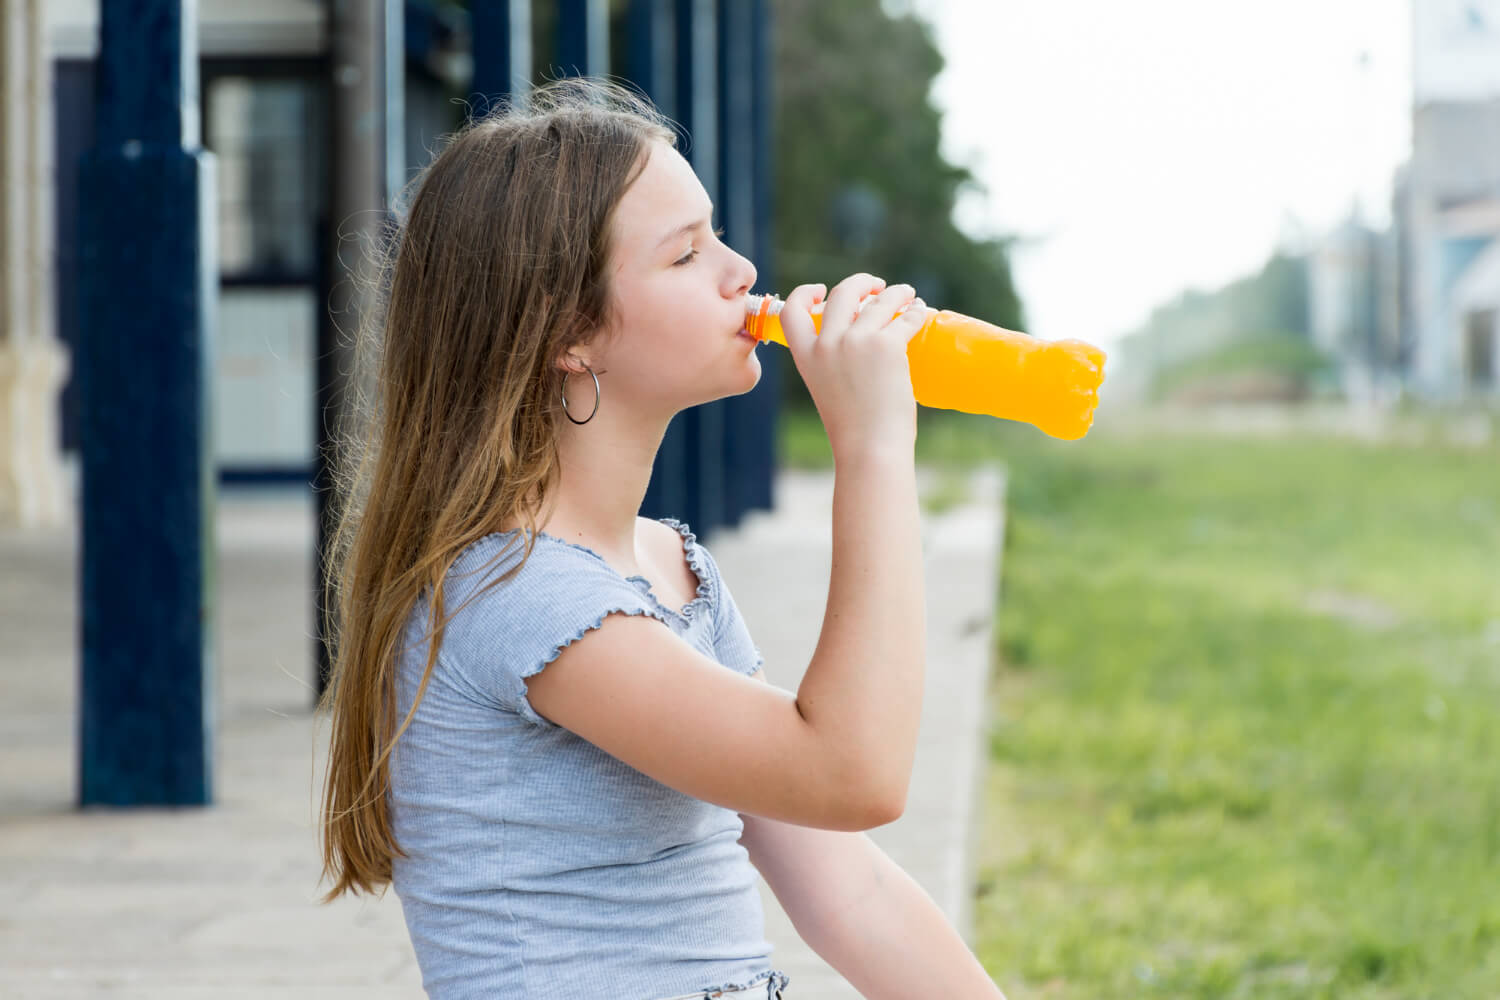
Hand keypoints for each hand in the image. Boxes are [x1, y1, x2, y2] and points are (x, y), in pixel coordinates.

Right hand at [779, 274, 929, 457]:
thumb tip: (860, 339)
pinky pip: (905, 318)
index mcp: (806, 356)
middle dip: (862, 282)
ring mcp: (857, 341)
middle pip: (843, 293)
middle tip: (877, 286)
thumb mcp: (827, 388)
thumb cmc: (853, 428)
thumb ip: (833, 362)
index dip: (805, 293)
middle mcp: (827, 343)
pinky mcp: (887, 345)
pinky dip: (915, 311)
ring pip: (880, 301)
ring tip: (908, 295)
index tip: (821, 289)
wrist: (869, 448)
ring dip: (896, 293)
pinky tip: (920, 310)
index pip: (792, 310)